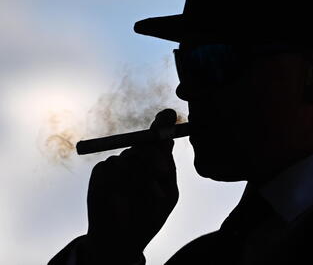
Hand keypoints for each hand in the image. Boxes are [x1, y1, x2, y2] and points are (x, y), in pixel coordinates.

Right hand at [82, 109, 178, 263]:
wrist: (122, 240)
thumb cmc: (150, 216)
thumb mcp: (167, 194)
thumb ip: (168, 167)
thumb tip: (168, 140)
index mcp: (157, 160)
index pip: (159, 136)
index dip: (162, 122)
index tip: (167, 115)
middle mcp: (138, 157)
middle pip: (145, 142)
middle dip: (155, 154)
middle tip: (164, 172)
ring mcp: (119, 163)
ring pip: (129, 155)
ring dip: (138, 174)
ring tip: (144, 197)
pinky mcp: (101, 172)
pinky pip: (110, 167)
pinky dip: (118, 183)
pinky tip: (121, 201)